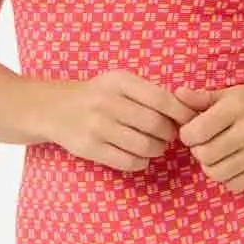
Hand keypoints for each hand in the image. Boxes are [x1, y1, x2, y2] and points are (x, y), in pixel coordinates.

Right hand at [37, 70, 197, 171]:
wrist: (53, 108)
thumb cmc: (98, 94)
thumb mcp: (121, 82)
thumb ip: (150, 93)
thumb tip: (189, 111)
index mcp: (120, 82)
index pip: (162, 100)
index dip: (182, 114)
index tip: (190, 122)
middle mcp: (108, 102)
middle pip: (156, 125)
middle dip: (170, 134)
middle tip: (169, 136)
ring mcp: (97, 126)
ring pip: (144, 146)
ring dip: (157, 150)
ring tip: (155, 146)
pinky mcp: (89, 148)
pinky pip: (128, 162)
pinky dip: (141, 162)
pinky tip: (139, 156)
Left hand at [174, 83, 243, 193]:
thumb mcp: (234, 93)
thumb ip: (204, 98)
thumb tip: (177, 95)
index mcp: (239, 106)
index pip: (196, 132)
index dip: (187, 134)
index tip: (193, 131)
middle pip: (204, 155)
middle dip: (199, 151)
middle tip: (206, 143)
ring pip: (216, 173)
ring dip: (211, 165)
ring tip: (218, 153)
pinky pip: (233, 184)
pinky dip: (227, 177)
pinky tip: (233, 162)